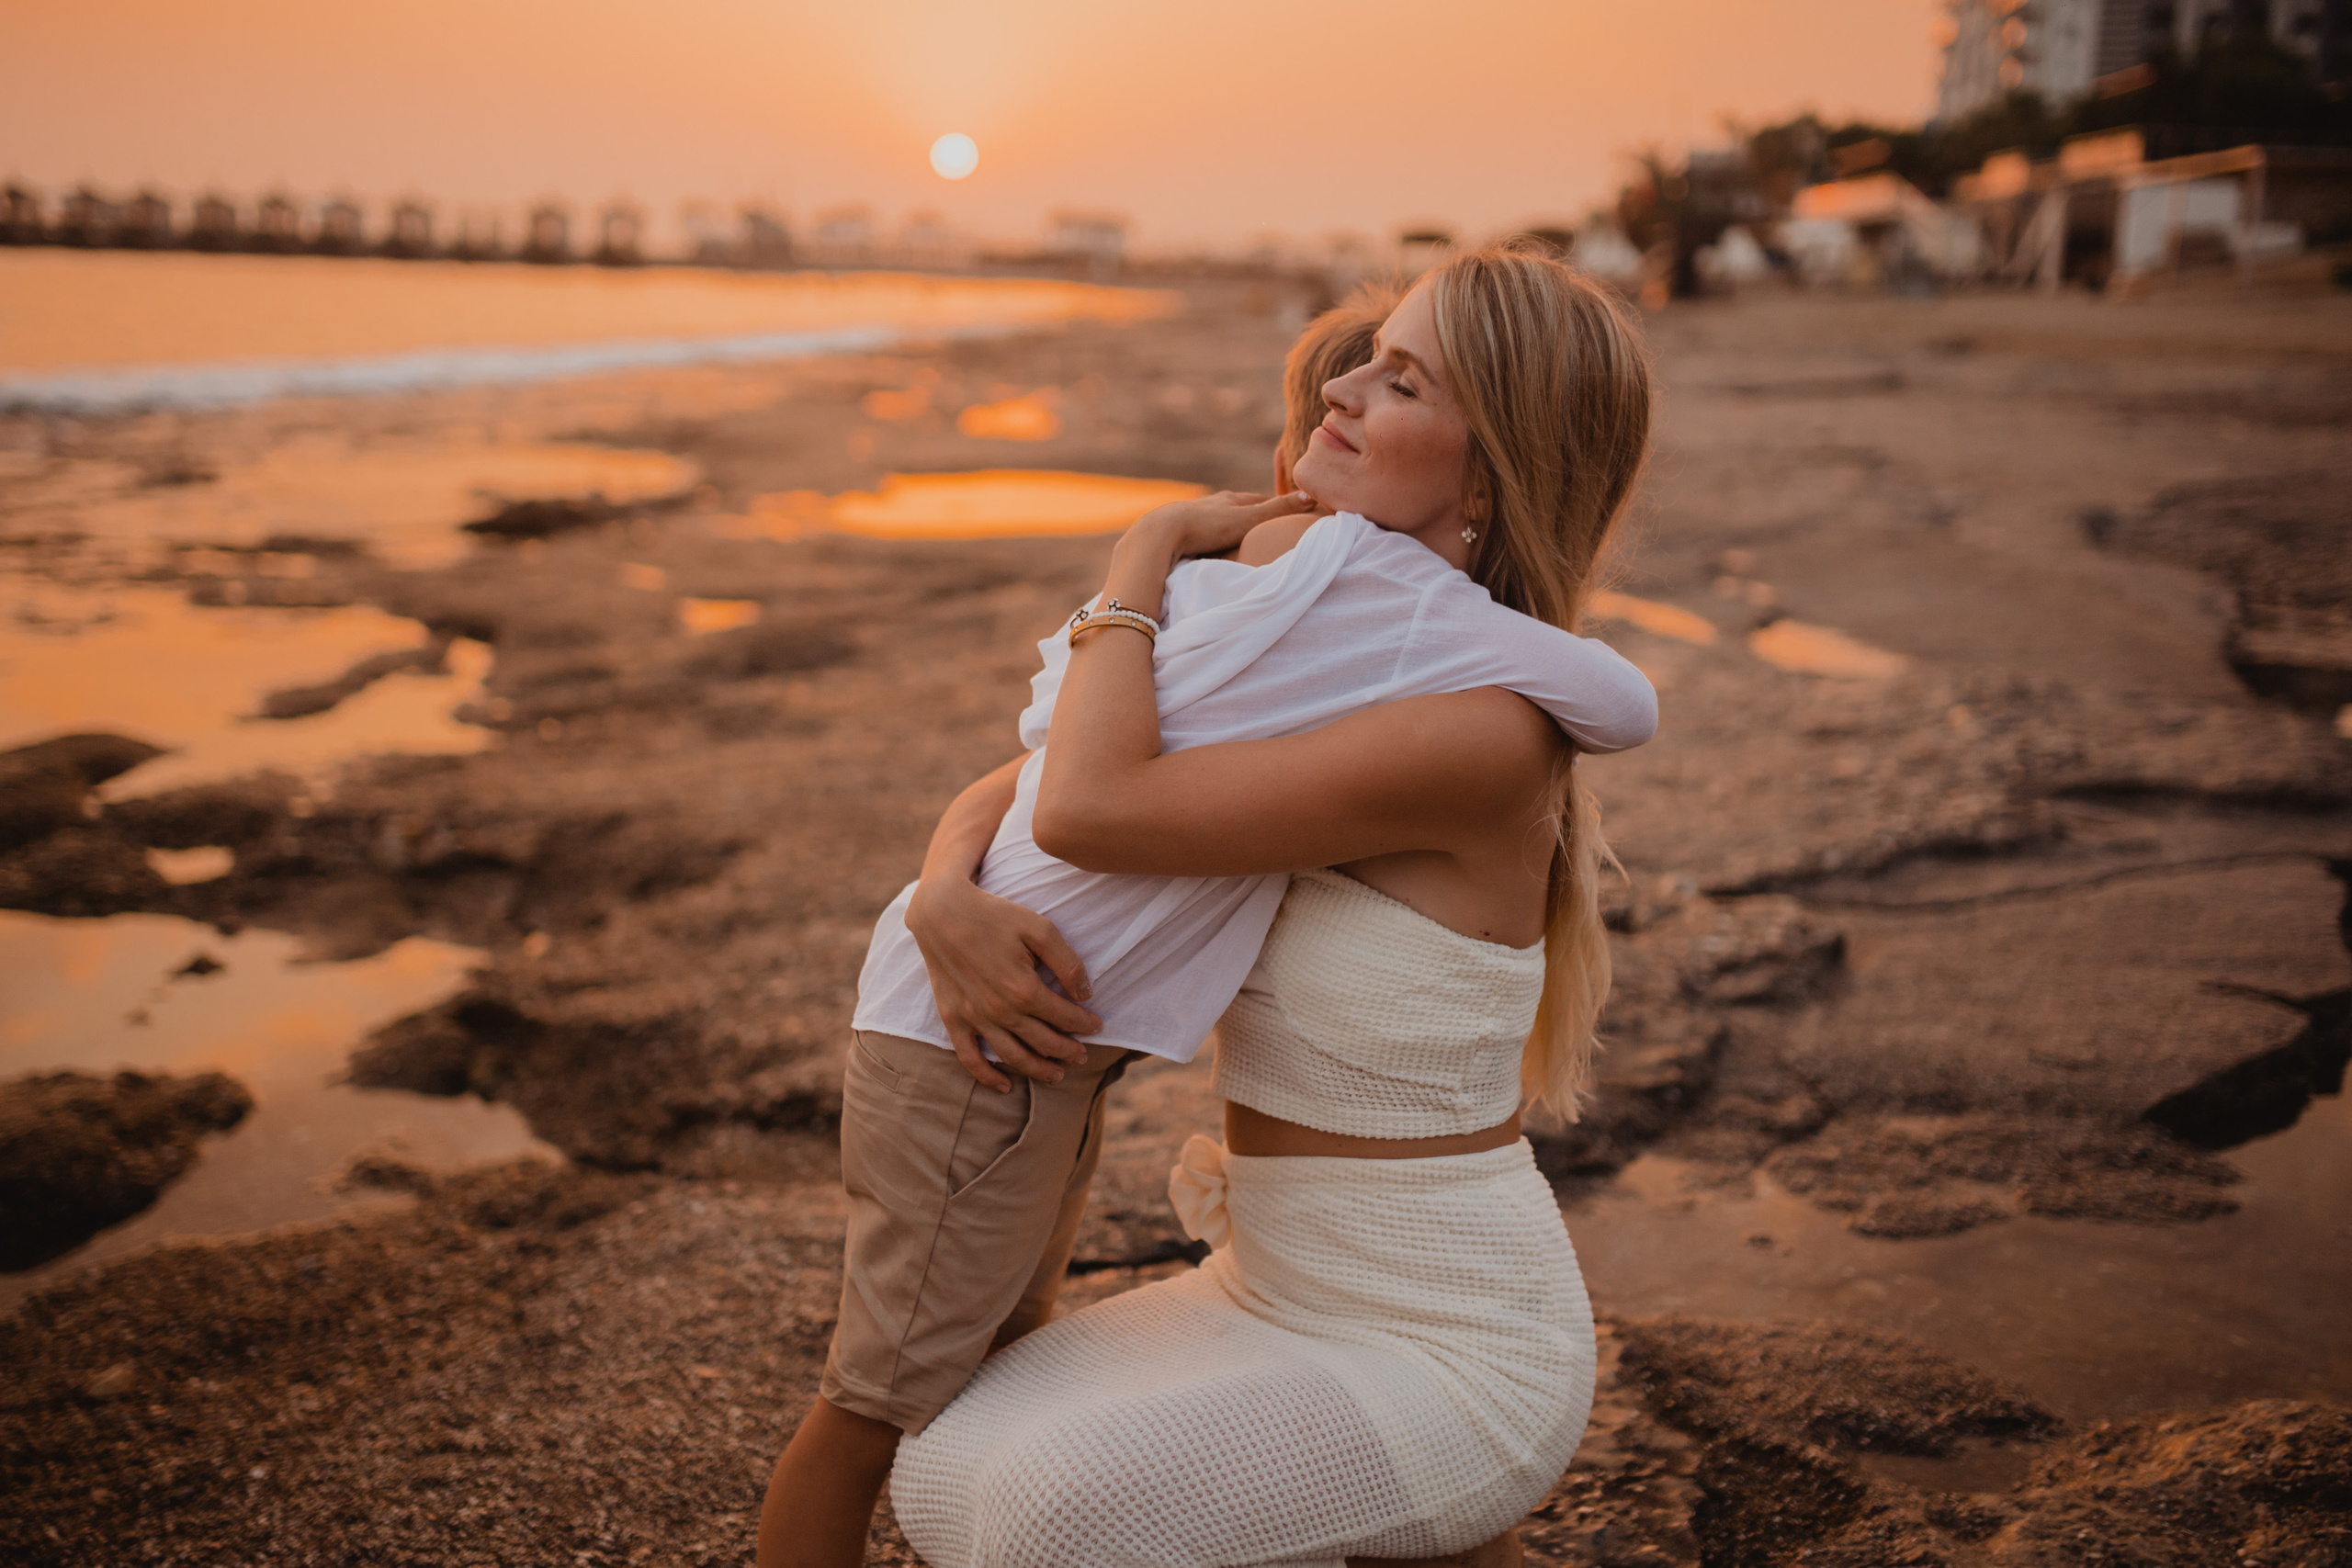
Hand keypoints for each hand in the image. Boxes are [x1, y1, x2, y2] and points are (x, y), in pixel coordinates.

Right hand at [906, 874, 1102, 1092]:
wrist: (941, 912)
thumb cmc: (994, 916)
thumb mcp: (1040, 928)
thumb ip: (1068, 963)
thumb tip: (1086, 995)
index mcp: (1024, 989)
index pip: (1064, 1017)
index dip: (1085, 1024)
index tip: (1097, 1025)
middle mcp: (999, 1010)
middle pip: (1043, 1042)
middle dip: (1068, 1051)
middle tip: (1083, 1054)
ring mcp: (974, 1017)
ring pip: (1012, 1056)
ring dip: (1038, 1070)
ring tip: (1057, 1075)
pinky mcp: (952, 1018)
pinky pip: (969, 1057)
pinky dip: (987, 1076)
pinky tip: (1004, 1086)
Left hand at [1127, 490, 1316, 565]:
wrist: (1163, 533)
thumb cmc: (1208, 526)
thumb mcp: (1249, 519)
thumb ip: (1278, 510)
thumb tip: (1311, 497)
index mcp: (1230, 499)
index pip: (1258, 500)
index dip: (1273, 506)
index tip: (1286, 512)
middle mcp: (1211, 503)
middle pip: (1236, 507)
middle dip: (1250, 513)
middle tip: (1263, 522)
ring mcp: (1193, 515)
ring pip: (1216, 518)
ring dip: (1228, 525)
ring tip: (1236, 534)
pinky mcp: (1178, 531)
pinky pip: (1199, 532)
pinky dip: (1209, 536)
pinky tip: (1206, 545)